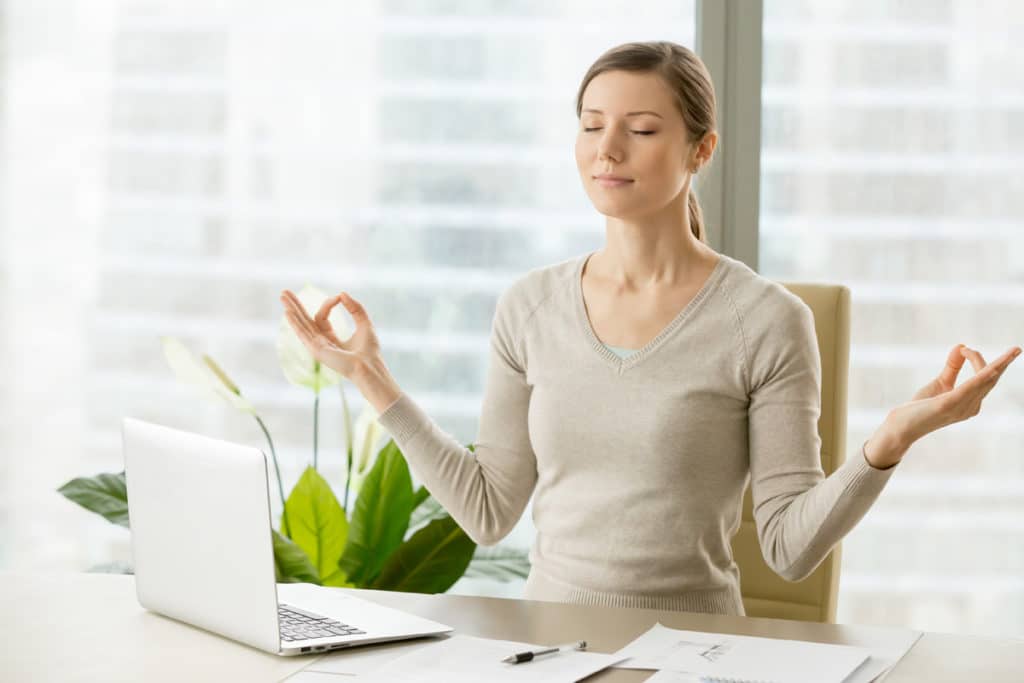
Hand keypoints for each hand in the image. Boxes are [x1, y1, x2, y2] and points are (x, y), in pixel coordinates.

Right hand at [279, 289, 381, 381]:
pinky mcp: (317, 350)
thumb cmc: (369, 351)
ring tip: (282, 296)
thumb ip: (355, 308)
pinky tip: (288, 313)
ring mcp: (317, 347)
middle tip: (285, 291)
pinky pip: (303, 334)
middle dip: (295, 306)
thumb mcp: (364, 323)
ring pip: (302, 325)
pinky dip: (295, 323)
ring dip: (292, 310)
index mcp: (330, 338)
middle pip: (304, 321)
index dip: (329, 303)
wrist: (370, 366)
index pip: (322, 316)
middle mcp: (321, 342)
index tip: (339, 297)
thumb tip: (342, 293)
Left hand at [870, 343, 1020, 465]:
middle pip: (990, 379)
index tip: (964, 348)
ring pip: (985, 382)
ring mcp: (961, 407)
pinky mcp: (947, 405)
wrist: (901, 427)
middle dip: (1003, 362)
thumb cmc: (920, 408)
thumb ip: (952, 367)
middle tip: (1016, 349)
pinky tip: (991, 369)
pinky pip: (969, 389)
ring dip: (998, 365)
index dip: (979, 359)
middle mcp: (971, 407)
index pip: (986, 378)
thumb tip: (962, 346)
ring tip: (1014, 352)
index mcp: (971, 402)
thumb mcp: (940, 383)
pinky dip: (980, 377)